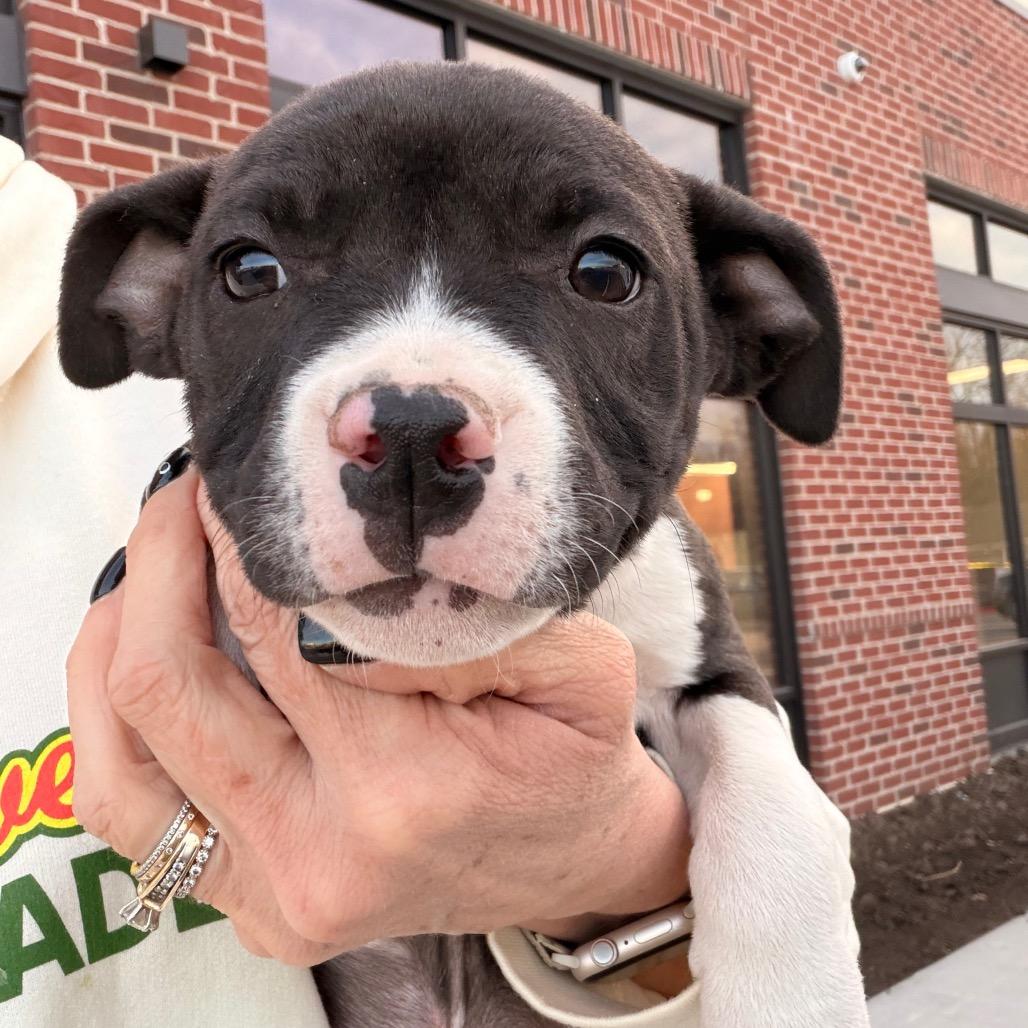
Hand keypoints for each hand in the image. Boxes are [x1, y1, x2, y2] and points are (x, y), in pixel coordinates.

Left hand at [67, 468, 689, 963]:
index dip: (247, 537)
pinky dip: (112, 719)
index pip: (279, 627)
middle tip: (188, 493)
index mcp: (405, 790)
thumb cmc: (575, 759)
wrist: (571, 865)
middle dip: (165, 561)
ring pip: (121, 753)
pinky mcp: (247, 907)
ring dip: (120, 635)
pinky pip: (131, 811)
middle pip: (175, 684)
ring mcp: (269, 892)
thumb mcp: (582, 666)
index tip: (244, 475)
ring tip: (157, 560)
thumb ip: (478, 611)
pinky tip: (141, 650)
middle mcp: (315, 853)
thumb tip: (356, 566)